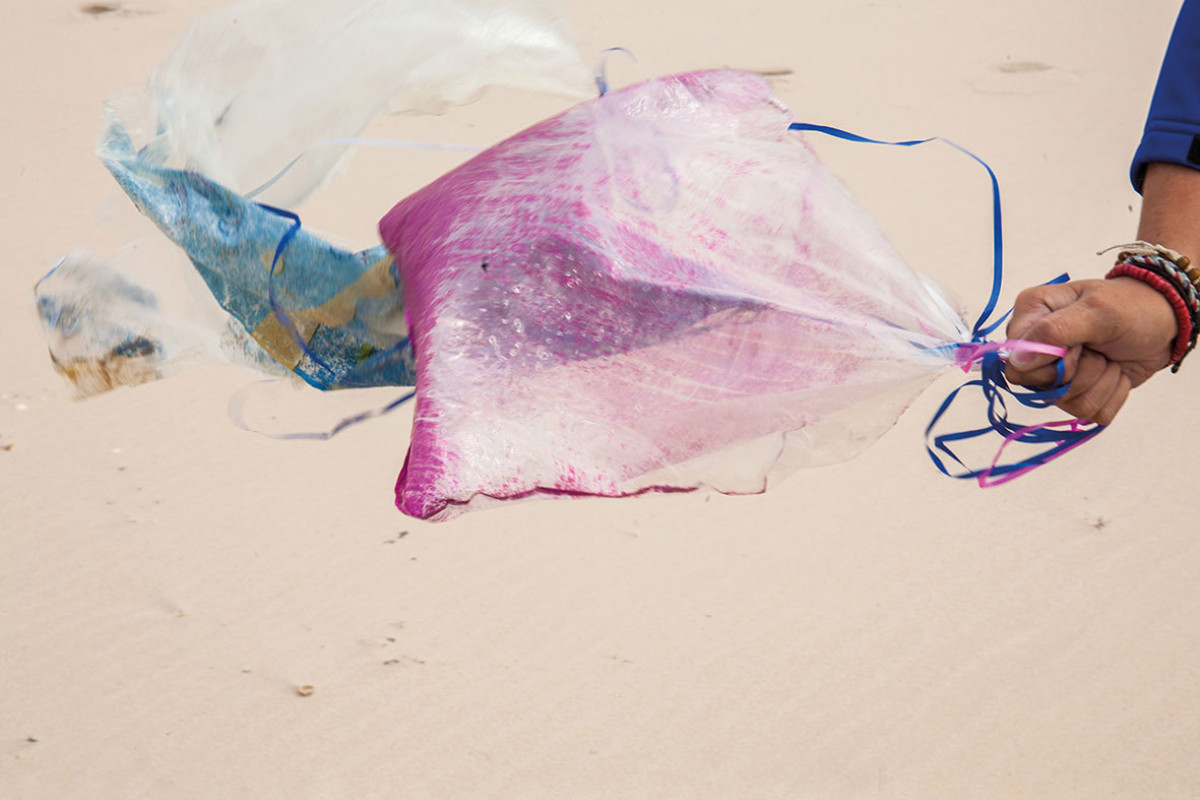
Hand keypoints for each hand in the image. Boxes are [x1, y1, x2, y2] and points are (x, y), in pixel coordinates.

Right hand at [1004, 277, 1177, 423]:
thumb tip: (1016, 362)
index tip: (1079, 345)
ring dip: (1102, 382)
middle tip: (1098, 349)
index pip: (1017, 366)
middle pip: (1043, 390)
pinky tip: (1116, 371)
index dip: (1050, 364)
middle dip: (1082, 373)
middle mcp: (1037, 349)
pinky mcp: (1079, 394)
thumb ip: (1053, 332)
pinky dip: (1113, 394)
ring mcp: (1056, 375)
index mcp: (1030, 318)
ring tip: (1110, 357)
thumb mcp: (1097, 310)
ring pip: (1070, 405)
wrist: (1163, 322)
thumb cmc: (1130, 307)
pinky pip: (1090, 413)